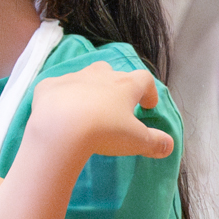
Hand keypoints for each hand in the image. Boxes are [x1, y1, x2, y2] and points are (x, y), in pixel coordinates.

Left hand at [26, 62, 175, 162]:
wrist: (60, 128)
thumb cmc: (105, 131)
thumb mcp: (136, 141)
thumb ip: (155, 142)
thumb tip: (169, 145)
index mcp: (125, 85)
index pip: (145, 80)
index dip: (149, 92)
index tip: (148, 106)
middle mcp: (100, 75)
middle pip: (114, 73)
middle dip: (118, 86)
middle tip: (117, 106)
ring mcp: (73, 78)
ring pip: (86, 76)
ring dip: (91, 88)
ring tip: (90, 108)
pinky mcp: (49, 86)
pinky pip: (58, 88)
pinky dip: (62, 96)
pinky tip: (60, 110)